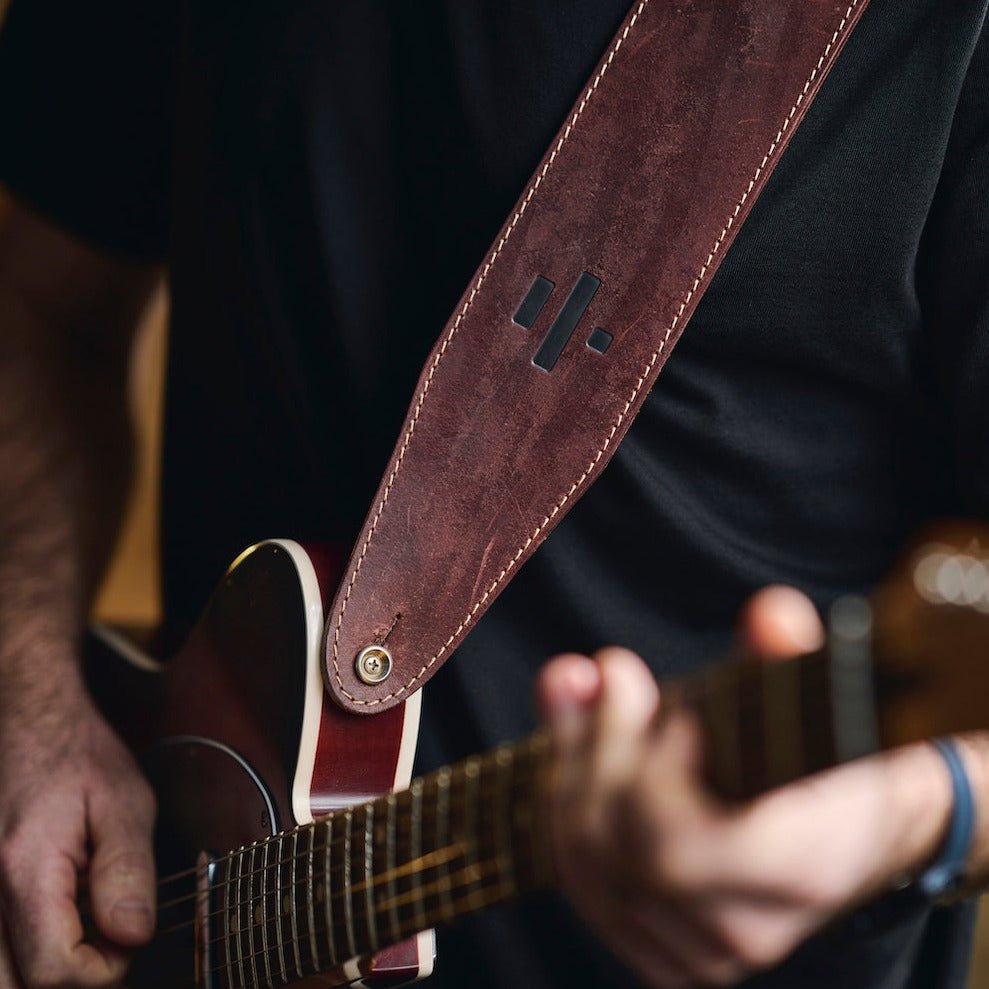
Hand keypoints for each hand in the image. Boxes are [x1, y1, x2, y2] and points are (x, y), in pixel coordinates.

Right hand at [0, 675, 155, 988]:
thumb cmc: (78, 756)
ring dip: (43, 971)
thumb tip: (134, 937)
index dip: (104, 972)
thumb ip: (128, 871)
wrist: (30, 725)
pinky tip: (57, 921)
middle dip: (68, 980)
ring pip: (0, 979)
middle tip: (106, 941)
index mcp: (24, 870)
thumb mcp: (125, 802)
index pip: (54, 975)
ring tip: (83, 931)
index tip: (129, 935)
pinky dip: (24, 954)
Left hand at [536, 587, 953, 987]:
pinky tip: (577, 739)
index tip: (676, 711)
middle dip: (600, 741)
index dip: (648, 769)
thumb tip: (769, 615)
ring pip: (584, 861)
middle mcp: (747, 928)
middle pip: (618, 845)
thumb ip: (790, 658)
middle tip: (615, 672)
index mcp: (801, 867)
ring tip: (586, 689)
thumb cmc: (830, 753)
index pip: (675, 845)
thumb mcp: (821, 698)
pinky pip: (579, 883)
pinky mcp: (664, 954)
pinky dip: (563, 802)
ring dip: (570, 760)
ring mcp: (701, 953)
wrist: (851, 831)